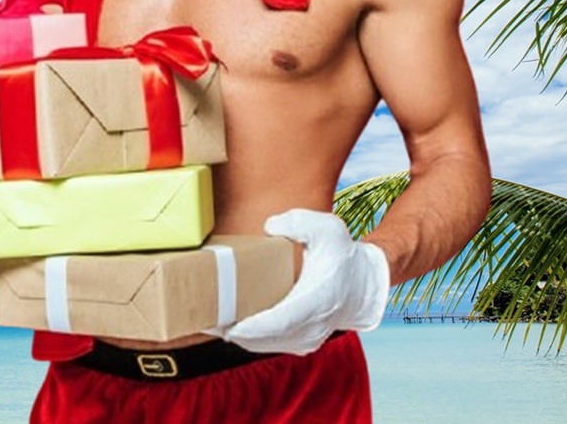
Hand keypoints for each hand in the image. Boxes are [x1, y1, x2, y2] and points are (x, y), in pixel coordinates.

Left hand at [211, 209, 389, 355]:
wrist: (364, 283)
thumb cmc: (344, 254)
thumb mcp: (328, 228)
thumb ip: (299, 221)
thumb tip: (271, 226)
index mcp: (316, 300)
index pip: (280, 321)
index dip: (253, 326)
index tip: (227, 326)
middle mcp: (312, 326)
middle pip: (265, 337)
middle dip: (232, 330)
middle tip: (202, 319)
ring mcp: (307, 338)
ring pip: (264, 344)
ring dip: (236, 335)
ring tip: (207, 322)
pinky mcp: (301, 342)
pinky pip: (270, 344)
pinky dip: (248, 338)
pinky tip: (227, 326)